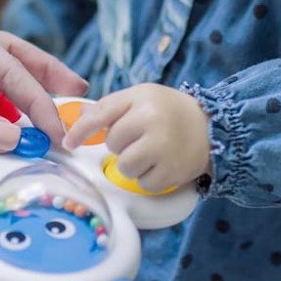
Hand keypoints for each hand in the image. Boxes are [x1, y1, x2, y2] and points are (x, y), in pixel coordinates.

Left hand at [62, 83, 209, 191]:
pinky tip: (161, 164)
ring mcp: (163, 146)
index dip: (80, 131)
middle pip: (112, 143)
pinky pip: (143, 183)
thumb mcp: (142, 97)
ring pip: (125, 166)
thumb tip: (79, 118)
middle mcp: (152, 119)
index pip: (101, 114)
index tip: (68, 143)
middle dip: (121, 145)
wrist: (212, 127)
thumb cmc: (170, 111)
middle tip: (140, 138)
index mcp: (141, 97)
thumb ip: (112, 107)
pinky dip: (149, 178)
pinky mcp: (172, 171)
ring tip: (150, 153)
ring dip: (133, 165)